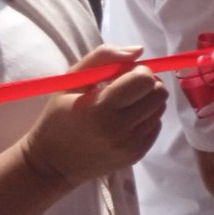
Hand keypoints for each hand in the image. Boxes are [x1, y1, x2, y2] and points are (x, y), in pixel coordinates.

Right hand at [19, 46, 166, 187]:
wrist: (52, 163)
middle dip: (147, 84)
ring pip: (160, 109)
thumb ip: (104, 57)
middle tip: (128, 88)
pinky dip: (147, 118)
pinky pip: (157, 126)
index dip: (138, 71)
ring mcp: (130, 145)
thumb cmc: (58, 117)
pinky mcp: (137, 155)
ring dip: (148, 101)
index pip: (144, 80)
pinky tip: (126, 120)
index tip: (124, 75)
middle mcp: (119, 129)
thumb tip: (139, 51)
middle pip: (159, 94)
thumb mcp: (71, 81)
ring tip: (125, 105)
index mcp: (100, 108)